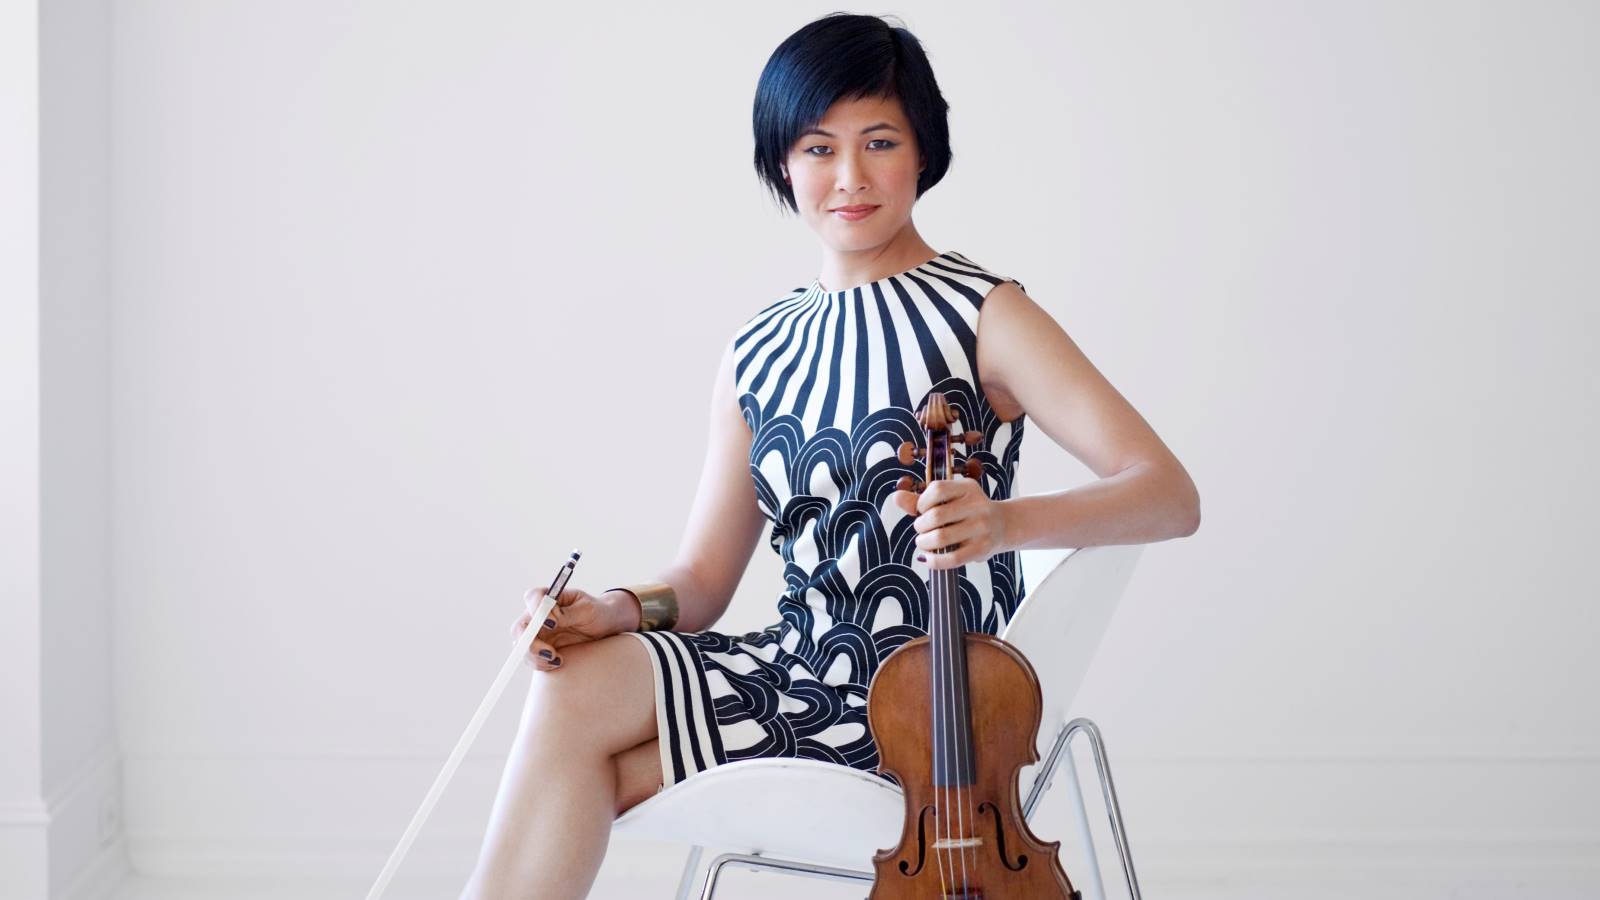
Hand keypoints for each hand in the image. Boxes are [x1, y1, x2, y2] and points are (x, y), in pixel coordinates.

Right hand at [510, 585, 628, 671]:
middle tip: (550, 653)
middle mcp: (538, 614)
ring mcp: (537, 631)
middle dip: (530, 643)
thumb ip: (569, 613)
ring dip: (535, 657)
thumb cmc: (597, 612)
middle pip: (521, 626)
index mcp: (550, 597)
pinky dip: (540, 664)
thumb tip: (549, 620)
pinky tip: (557, 662)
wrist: (604, 627)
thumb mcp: (587, 610)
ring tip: (557, 660)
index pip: (533, 597)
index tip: (552, 623)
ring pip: (522, 646)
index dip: (536, 609)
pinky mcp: (540, 647)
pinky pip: (530, 658)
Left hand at [891, 477, 1008, 569]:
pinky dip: (934, 561)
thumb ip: (921, 500)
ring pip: (941, 538)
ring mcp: (981, 527)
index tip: (922, 510)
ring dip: (924, 543)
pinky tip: (927, 558)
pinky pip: (952, 558)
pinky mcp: (982, 548)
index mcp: (967, 488)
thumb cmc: (969, 512)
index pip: (937, 490)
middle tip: (921, 530)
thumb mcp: (950, 499)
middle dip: (920, 526)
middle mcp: (977, 505)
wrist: (1003, 525)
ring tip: (923, 543)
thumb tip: (896, 497)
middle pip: (936, 516)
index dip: (922, 502)